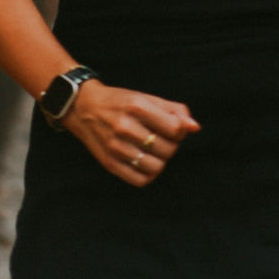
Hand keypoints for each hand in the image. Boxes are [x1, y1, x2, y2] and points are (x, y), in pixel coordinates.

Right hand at [63, 79, 200, 185]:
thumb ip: (174, 110)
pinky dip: (149, 173)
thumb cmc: (121, 102)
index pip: (175, 128)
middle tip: (163, 138)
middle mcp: (126, 128)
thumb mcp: (147, 98)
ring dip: (161, 160)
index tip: (173, 127)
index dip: (180, 130)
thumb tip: (194, 128)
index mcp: (138, 107)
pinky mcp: (110, 164)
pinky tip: (145, 161)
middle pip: (167, 149)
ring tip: (155, 150)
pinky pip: (140, 180)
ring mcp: (116, 148)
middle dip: (172, 145)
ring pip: (156, 167)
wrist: (84, 108)